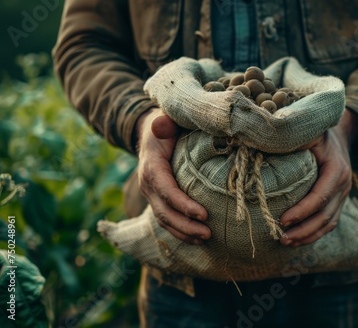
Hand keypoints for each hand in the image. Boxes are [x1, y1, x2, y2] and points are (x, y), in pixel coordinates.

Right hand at [135, 108, 209, 244]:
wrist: (152, 134)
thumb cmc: (166, 126)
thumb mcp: (165, 119)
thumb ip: (164, 122)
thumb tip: (161, 124)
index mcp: (151, 166)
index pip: (166, 190)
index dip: (183, 205)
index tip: (204, 214)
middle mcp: (148, 184)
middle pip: (164, 212)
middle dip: (185, 225)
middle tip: (208, 233)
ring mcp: (151, 195)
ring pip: (164, 220)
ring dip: (184, 232)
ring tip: (205, 238)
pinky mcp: (158, 200)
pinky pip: (166, 220)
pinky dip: (180, 231)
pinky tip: (196, 239)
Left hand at [279, 110, 357, 246]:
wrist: (338, 134)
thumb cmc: (317, 132)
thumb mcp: (308, 131)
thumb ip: (294, 140)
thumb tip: (266, 147)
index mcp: (337, 169)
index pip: (320, 196)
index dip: (302, 211)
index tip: (282, 220)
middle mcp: (344, 185)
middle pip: (325, 215)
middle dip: (303, 230)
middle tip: (281, 237)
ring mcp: (343, 195)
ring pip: (328, 223)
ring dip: (308, 236)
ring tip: (285, 242)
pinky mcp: (338, 201)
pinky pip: (329, 222)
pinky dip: (313, 234)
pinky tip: (296, 240)